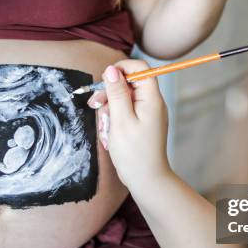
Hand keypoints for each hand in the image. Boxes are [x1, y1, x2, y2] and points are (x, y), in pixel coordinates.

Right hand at [87, 60, 171, 191]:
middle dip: (110, 92)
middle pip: (129, 83)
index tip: (105, 80)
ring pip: (124, 98)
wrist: (146, 179)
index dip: (121, 68)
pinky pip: (125, 112)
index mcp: (151, 99)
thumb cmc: (134, 153)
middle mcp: (152, 103)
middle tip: (95, 104)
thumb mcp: (120, 120)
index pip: (140, 68)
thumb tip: (112, 69)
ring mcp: (148, 113)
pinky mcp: (142, 123)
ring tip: (104, 127)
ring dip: (109, 108)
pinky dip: (114, 119)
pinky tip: (109, 134)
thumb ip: (117, 93)